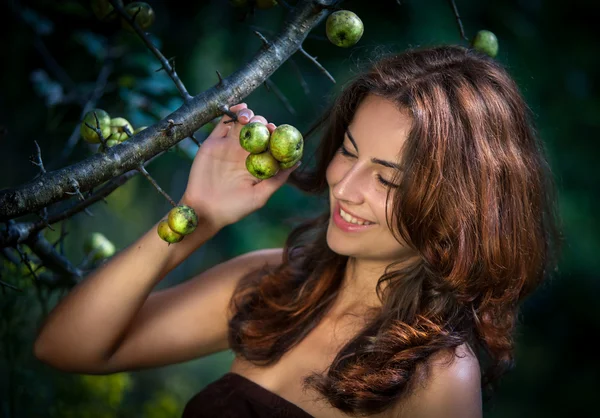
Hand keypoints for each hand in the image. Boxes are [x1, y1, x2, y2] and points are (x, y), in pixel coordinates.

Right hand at [180, 103, 300, 229]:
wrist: (204, 210)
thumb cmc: (234, 208)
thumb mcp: (260, 196)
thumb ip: (277, 179)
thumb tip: (297, 162)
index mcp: (257, 163)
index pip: (270, 144)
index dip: (276, 135)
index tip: (278, 131)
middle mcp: (244, 153)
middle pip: (257, 130)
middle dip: (263, 124)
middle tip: (265, 126)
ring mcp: (229, 146)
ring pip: (242, 123)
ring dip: (249, 116)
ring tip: (249, 119)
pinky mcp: (213, 142)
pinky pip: (223, 123)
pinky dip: (231, 112)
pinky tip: (240, 109)